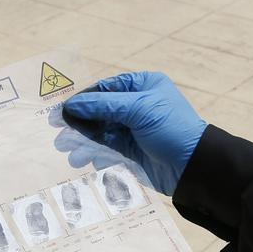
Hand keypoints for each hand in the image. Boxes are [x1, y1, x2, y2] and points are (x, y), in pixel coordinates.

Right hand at [55, 72, 205, 195]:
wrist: (192, 166)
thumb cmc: (170, 128)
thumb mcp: (137, 110)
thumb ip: (103, 106)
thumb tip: (71, 105)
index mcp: (144, 85)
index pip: (106, 88)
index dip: (84, 98)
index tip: (64, 110)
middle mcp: (138, 105)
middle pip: (101, 110)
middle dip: (81, 122)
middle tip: (60, 133)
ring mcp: (135, 128)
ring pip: (102, 130)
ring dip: (84, 140)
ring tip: (70, 151)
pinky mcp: (133, 150)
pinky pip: (108, 147)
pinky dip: (94, 152)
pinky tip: (85, 159)